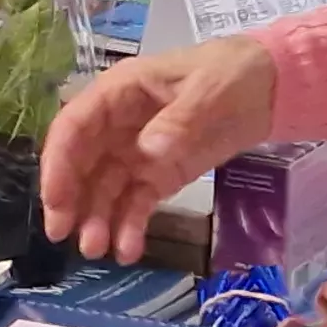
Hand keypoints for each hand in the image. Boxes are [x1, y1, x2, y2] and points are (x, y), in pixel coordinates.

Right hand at [39, 35, 278, 261]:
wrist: (271, 86)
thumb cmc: (232, 75)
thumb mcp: (209, 91)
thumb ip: (178, 122)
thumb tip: (148, 152)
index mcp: (120, 92)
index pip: (75, 127)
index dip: (59, 163)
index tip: (56, 201)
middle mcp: (118, 124)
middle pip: (81, 162)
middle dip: (70, 199)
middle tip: (64, 236)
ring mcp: (137, 152)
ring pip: (105, 188)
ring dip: (97, 218)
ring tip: (98, 251)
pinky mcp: (158, 174)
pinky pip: (136, 201)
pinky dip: (129, 225)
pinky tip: (129, 249)